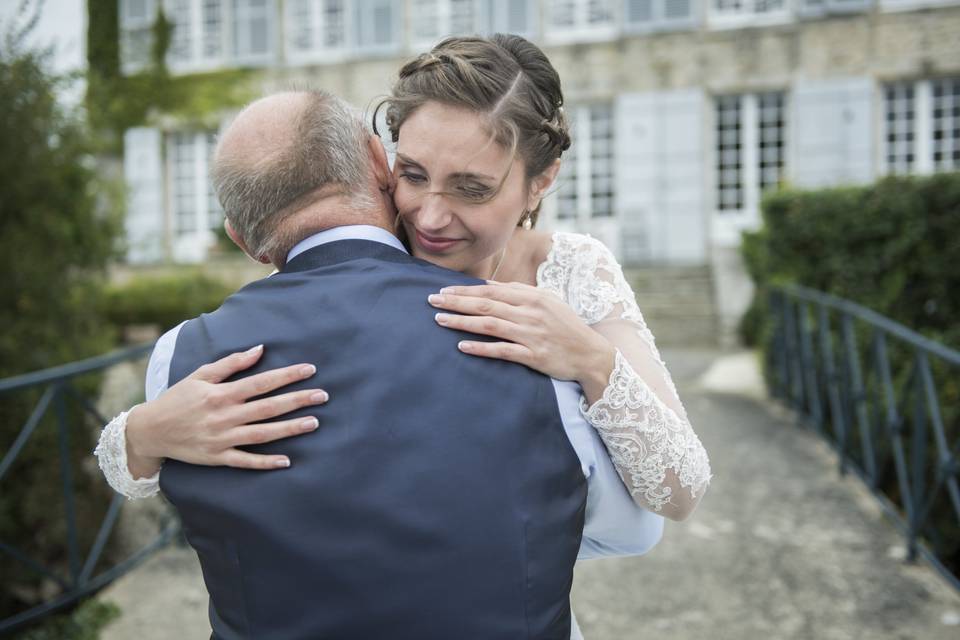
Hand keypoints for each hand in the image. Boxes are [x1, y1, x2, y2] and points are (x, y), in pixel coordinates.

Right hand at [125, 345, 328, 475]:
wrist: (150, 431)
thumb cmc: (177, 399)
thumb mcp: (200, 375)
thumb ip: (231, 364)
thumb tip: (259, 349)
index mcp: (221, 393)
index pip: (261, 382)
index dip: (287, 375)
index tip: (310, 369)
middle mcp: (224, 416)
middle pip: (268, 407)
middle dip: (297, 400)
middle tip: (323, 395)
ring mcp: (222, 438)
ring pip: (262, 434)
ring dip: (290, 428)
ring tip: (314, 422)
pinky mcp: (218, 457)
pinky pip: (245, 461)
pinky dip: (266, 462)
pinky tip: (287, 461)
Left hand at [427, 281, 616, 393]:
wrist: (591, 354)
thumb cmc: (566, 326)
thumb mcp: (547, 302)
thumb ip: (519, 292)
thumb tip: (488, 286)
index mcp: (532, 298)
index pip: (490, 292)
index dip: (464, 291)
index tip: (442, 291)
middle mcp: (530, 314)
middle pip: (486, 306)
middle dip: (456, 302)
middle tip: (432, 301)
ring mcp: (532, 335)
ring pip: (490, 325)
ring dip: (462, 322)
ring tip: (439, 320)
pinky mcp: (534, 356)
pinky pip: (503, 351)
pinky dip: (481, 348)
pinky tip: (462, 346)